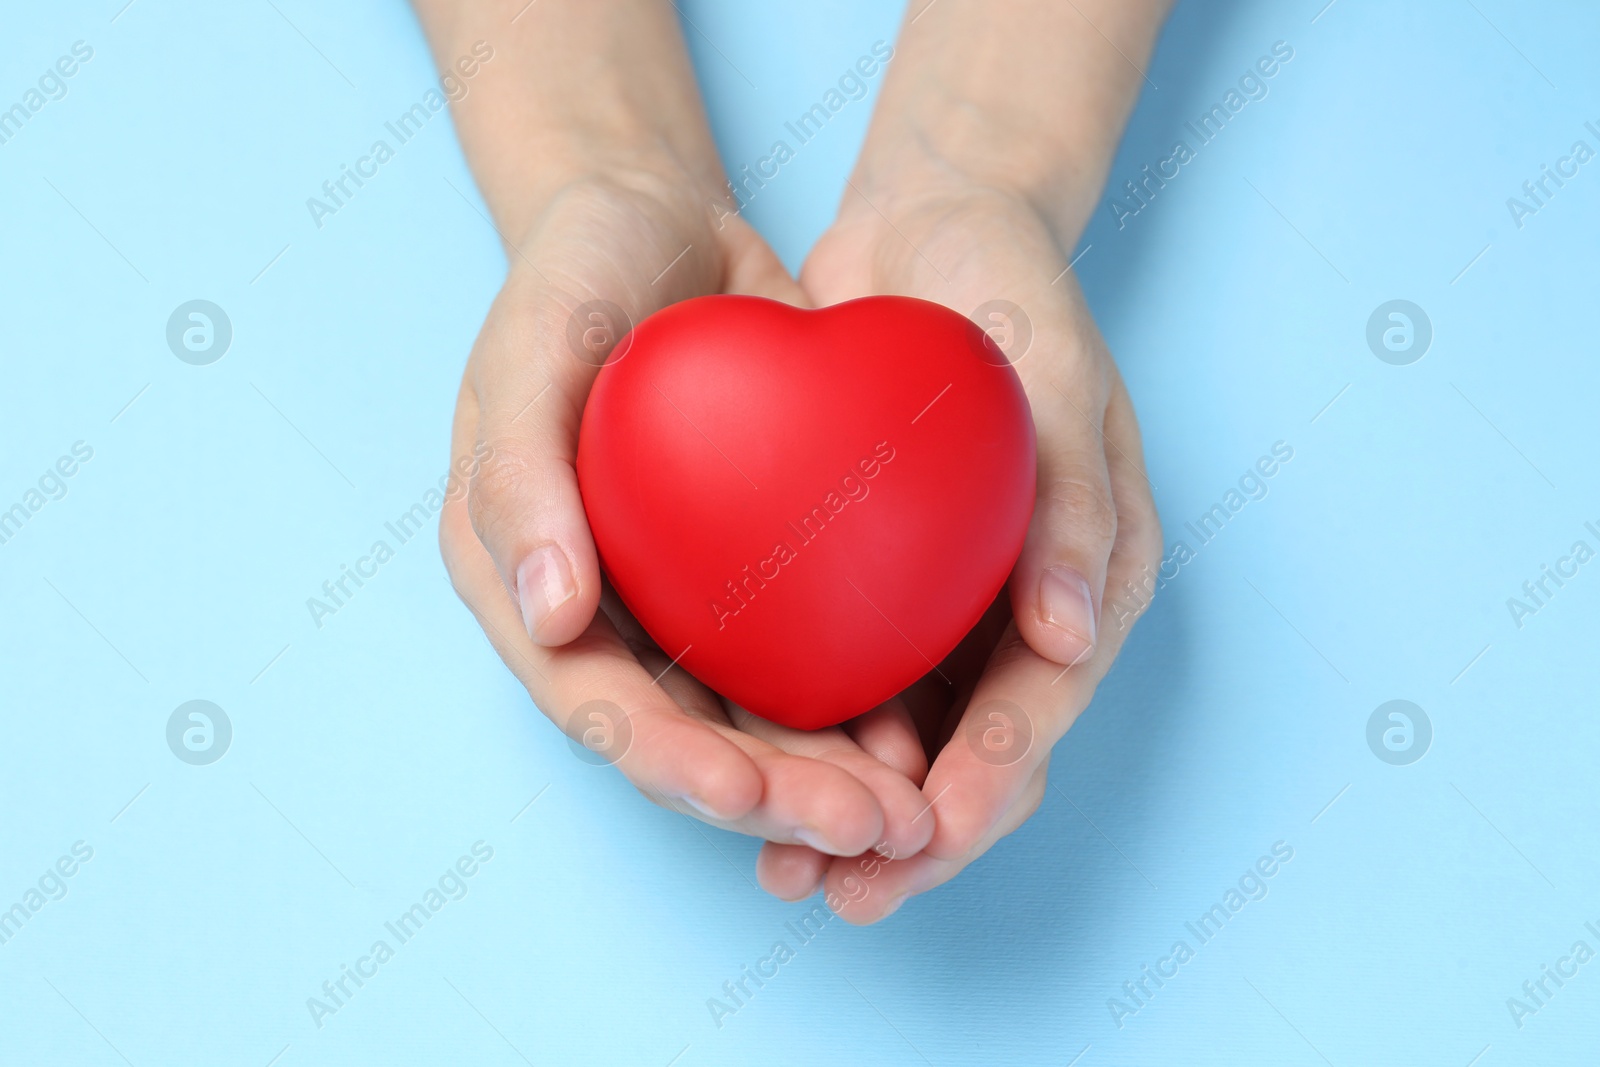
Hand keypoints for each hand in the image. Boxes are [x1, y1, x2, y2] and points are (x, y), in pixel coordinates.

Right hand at [420, 0, 938, 864]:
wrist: (658, 219)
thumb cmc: (574, 271)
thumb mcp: (529, 345)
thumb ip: (517, 474)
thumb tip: (549, 620)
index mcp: (523, 581)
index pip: (593, 701)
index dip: (671, 764)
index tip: (752, 798)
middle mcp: (601, 611)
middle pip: (685, 735)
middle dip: (774, 797)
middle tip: (871, 828)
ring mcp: (678, 598)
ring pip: (753, 717)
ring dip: (826, 777)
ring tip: (909, 813)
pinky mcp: (751, 569)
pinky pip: (802, 651)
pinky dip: (856, 701)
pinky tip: (920, 732)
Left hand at [754, 175, 1162, 920]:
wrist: (935, 229)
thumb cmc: (1011, 287)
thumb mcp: (1057, 371)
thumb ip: (1072, 503)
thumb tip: (1072, 638)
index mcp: (1092, 576)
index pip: (1046, 703)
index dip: (992, 779)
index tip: (926, 832)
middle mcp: (1026, 608)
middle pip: (980, 753)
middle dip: (917, 837)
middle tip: (843, 890)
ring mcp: (954, 603)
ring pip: (912, 742)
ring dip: (856, 813)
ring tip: (787, 874)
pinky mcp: (886, 585)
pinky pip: (854, 682)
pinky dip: (814, 739)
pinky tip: (751, 777)